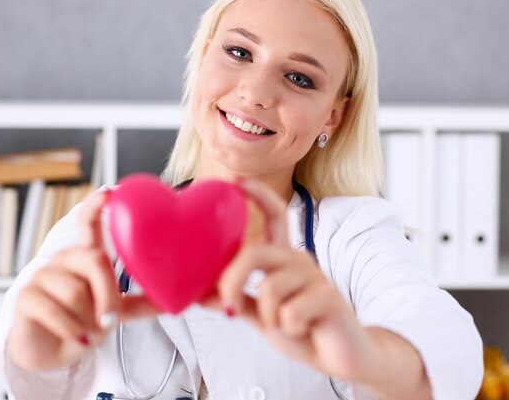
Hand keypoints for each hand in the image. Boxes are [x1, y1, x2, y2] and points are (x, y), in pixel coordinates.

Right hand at [7, 189, 156, 370]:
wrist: (52, 351)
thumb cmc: (84, 322)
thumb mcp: (117, 311)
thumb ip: (141, 302)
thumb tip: (175, 300)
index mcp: (85, 256)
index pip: (88, 223)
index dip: (96, 206)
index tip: (108, 192)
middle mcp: (63, 259)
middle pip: (94, 260)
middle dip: (108, 294)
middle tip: (110, 320)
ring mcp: (41, 275)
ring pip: (75, 291)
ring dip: (87, 320)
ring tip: (86, 331)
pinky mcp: (25, 296)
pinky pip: (54, 311)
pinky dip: (71, 330)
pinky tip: (77, 339)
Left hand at [201, 178, 378, 379]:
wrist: (341, 356)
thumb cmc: (301, 329)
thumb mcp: (259, 315)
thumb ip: (234, 301)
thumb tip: (196, 294)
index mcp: (282, 258)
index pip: (275, 216)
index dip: (258, 195)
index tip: (237, 181)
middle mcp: (298, 259)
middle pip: (255, 253)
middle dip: (232, 280)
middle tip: (228, 305)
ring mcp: (315, 276)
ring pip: (269, 288)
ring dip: (268, 317)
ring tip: (286, 325)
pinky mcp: (329, 297)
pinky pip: (289, 312)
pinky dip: (288, 330)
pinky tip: (304, 330)